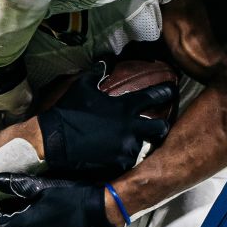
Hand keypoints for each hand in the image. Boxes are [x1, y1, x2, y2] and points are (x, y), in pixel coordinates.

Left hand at [0, 173, 120, 226]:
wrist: (101, 209)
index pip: (4, 225)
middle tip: (21, 192)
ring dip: (33, 211)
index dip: (1, 212)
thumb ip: (17, 184)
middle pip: (20, 223)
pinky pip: (49, 225)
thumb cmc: (71, 195)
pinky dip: (47, 215)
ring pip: (35, 224)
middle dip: (17, 209)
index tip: (4, 199)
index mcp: (30, 222)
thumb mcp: (42, 185)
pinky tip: (56, 202)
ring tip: (39, 194)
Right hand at [37, 61, 175, 175]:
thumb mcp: (82, 86)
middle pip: (161, 128)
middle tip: (158, 125)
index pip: (154, 96)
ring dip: (140, 142)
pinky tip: (117, 153)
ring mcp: (126, 147)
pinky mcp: (119, 163)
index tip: (172, 89)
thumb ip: (96, 73)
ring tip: (131, 141)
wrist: (54, 140)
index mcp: (124, 107)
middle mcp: (130, 127)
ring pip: (145, 145)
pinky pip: (130, 160)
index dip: (166, 91)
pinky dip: (125, 156)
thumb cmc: (68, 111)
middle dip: (162, 126)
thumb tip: (103, 62)